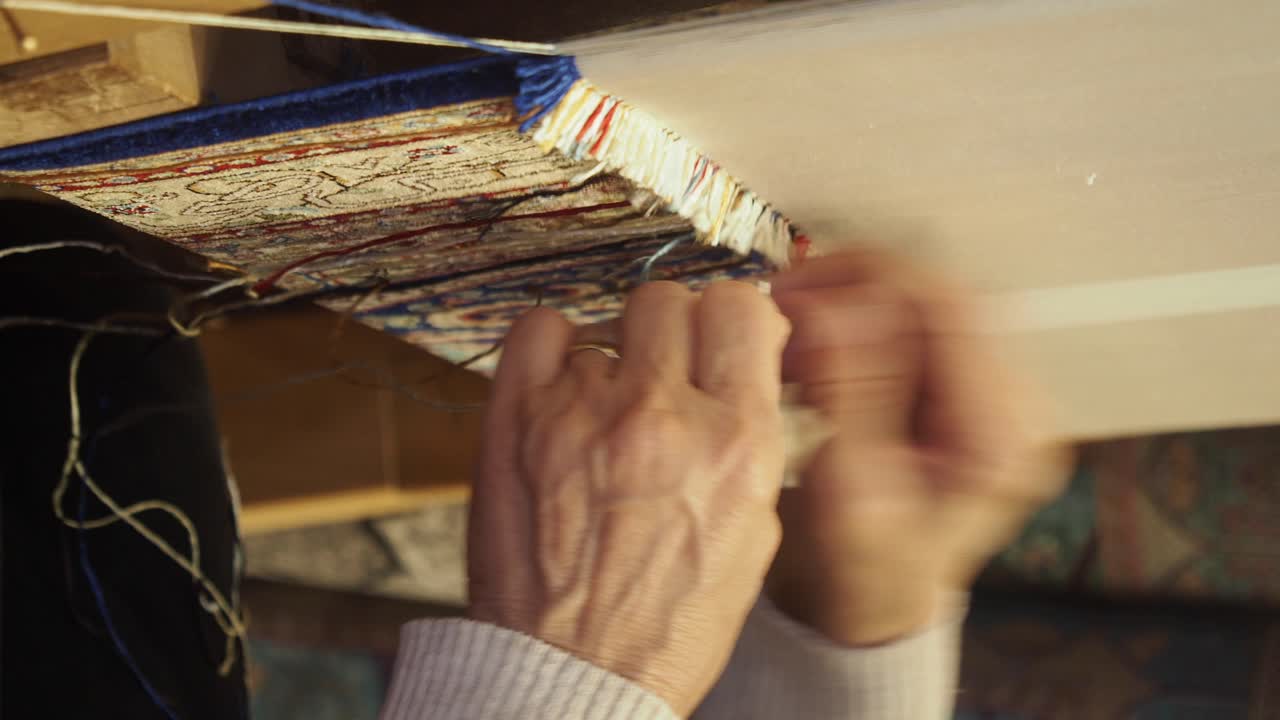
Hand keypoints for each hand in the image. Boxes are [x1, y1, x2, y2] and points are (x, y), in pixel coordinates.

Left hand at [468, 281, 790, 715]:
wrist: (574, 673)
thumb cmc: (666, 621)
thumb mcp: (753, 534)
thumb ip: (752, 439)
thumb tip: (745, 364)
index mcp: (735, 445)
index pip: (741, 310)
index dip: (733, 316)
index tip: (722, 333)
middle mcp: (662, 416)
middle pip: (672, 301)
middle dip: (676, 330)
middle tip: (665, 369)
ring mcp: (582, 413)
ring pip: (608, 321)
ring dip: (615, 357)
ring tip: (606, 410)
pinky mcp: (516, 420)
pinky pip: (540, 329)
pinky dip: (553, 345)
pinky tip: (562, 383)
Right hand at [767, 252, 1068, 645]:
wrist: (875, 603)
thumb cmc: (865, 570)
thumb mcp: (846, 489)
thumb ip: (846, 392)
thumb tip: (830, 307)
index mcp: (1001, 435)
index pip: (949, 309)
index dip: (867, 281)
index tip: (800, 286)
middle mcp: (1015, 410)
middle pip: (939, 299)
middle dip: (853, 289)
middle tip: (787, 300)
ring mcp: (997, 399)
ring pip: (923, 306)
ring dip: (850, 307)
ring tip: (793, 334)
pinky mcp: (968, 394)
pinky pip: (914, 330)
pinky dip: (857, 328)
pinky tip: (815, 351)